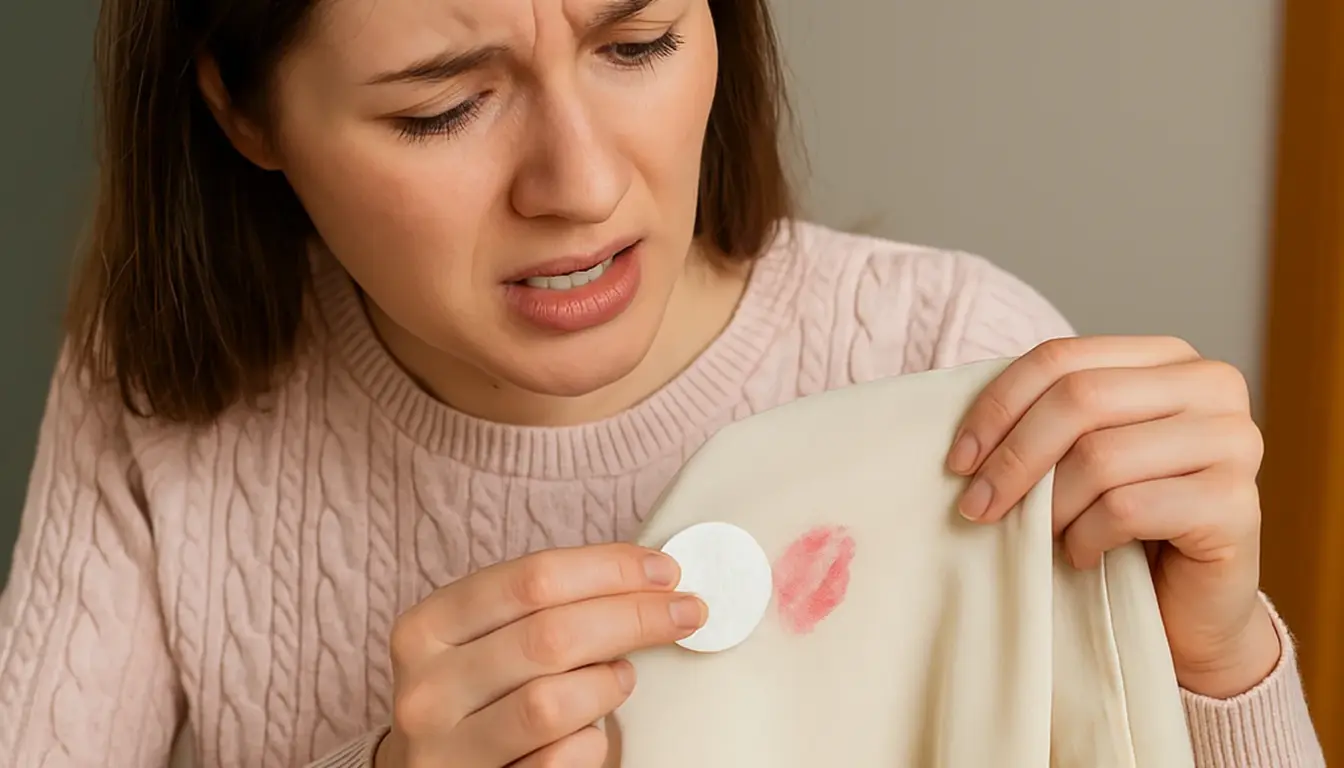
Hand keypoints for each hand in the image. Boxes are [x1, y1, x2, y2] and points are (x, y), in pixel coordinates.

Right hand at [375, 543, 705, 767]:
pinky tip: (593, 730)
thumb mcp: (484, 639)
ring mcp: (446, 750)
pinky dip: (590, 741)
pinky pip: (556, 762)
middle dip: (633, 617)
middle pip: (550, 635)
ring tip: (622, 677)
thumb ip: (541, 607)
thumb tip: (648, 578)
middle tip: (683, 613)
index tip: (665, 571)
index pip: (532, 579)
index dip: (610, 568)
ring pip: (551, 703)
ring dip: (607, 684)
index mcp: (426, 627)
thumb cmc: (475, 692)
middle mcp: (426, 688)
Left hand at [946, 336, 1279, 697]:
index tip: (958, 459)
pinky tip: (1083, 555)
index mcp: (1168, 358)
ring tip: (1044, 534)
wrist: (1187, 608)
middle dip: (1014, 458)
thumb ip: (1041, 420)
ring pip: (1100, 457)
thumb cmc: (1122, 524)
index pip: (1061, 358)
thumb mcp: (1077, 456)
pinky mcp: (1238, 504)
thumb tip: (964, 433)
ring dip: (1050, 506)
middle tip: (977, 506)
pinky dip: (1086, 538)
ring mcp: (1235, 442)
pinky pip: (1128, 509)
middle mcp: (1212, 387)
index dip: (998, 406)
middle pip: (1079, 399)